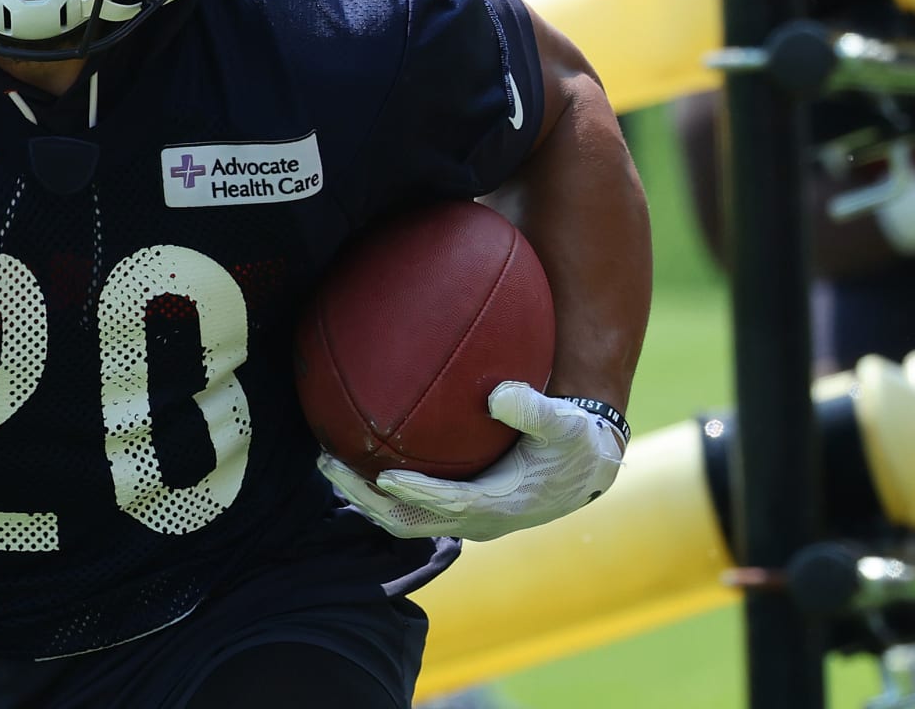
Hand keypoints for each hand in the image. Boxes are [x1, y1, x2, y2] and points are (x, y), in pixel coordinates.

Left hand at [320, 381, 625, 541]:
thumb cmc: (574, 443)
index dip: (418, 493)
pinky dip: (380, 491)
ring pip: (403, 518)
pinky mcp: (459, 509)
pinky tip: (357, 458)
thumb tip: (497, 394)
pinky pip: (410, 507)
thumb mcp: (565, 424)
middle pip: (410, 520)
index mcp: (502, 504)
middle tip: (328, 464)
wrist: (587, 468)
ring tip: (329, 463)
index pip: (451, 503)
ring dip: (364, 497)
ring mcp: (465, 519)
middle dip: (366, 497)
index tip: (384, 476)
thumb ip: (534, 410)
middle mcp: (478, 520)